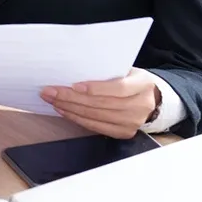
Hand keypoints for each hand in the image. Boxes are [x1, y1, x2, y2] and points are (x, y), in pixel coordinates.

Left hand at [40, 67, 160, 138]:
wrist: (151, 98)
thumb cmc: (130, 79)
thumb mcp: (125, 69)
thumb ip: (107, 70)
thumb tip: (73, 69)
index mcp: (143, 85)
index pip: (119, 88)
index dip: (95, 88)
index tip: (74, 85)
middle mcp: (141, 105)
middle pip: (102, 104)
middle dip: (72, 97)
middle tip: (50, 91)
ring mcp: (133, 122)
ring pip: (96, 116)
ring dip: (70, 108)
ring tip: (52, 100)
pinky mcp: (124, 133)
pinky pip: (96, 127)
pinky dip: (77, 119)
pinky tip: (64, 111)